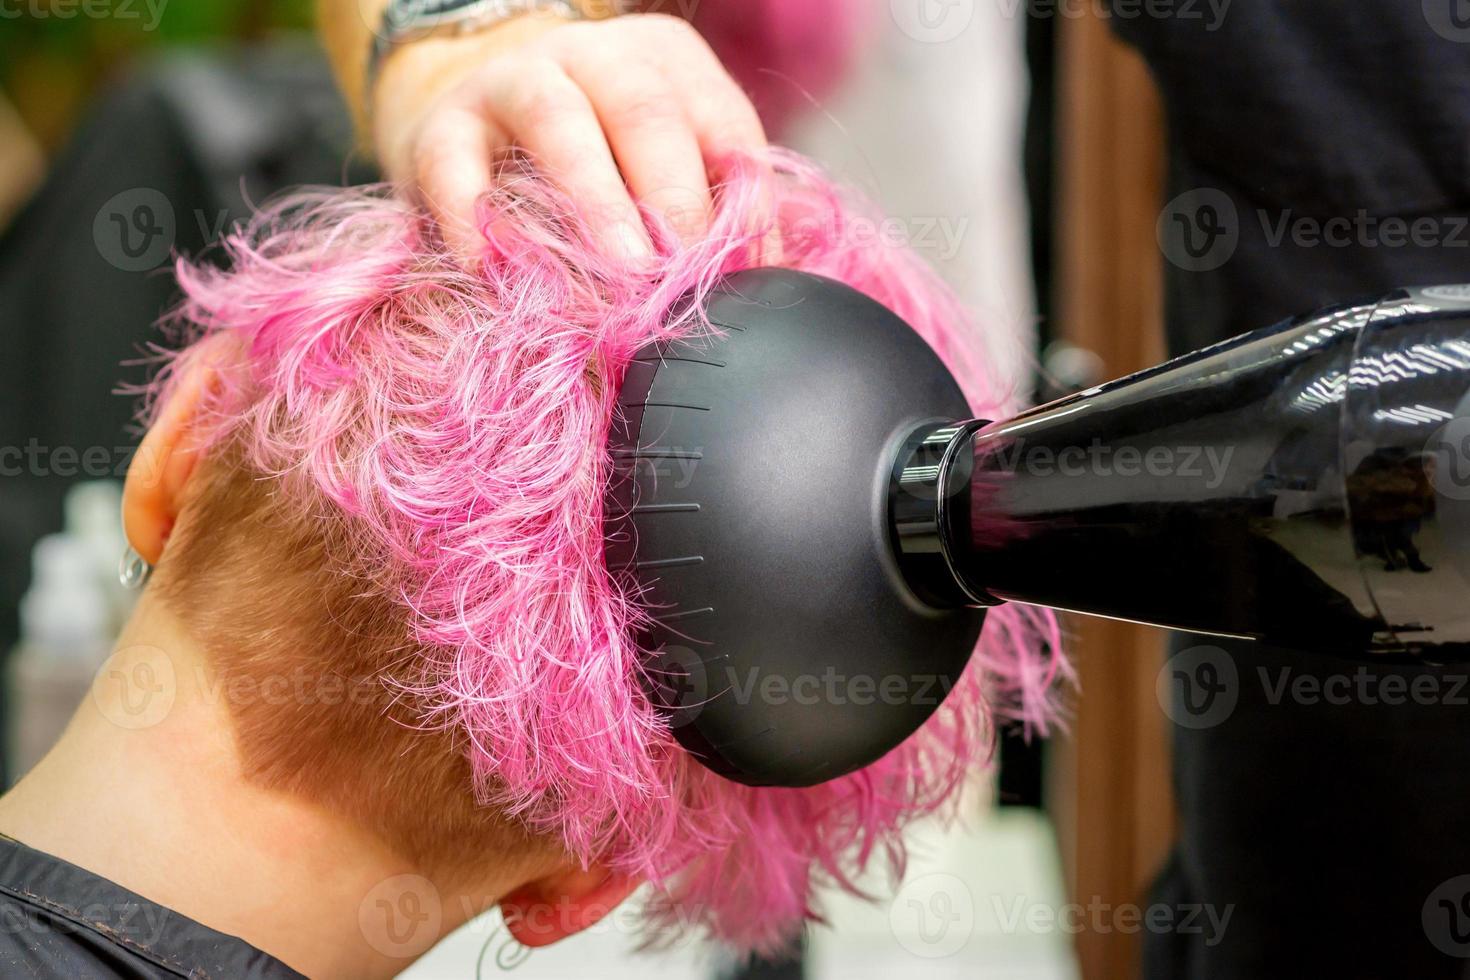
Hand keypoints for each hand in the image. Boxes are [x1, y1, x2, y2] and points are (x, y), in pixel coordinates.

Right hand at [371, 12, 768, 260]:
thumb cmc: (592, 162)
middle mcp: (592, 55)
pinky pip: (456, 168)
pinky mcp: (440, 127)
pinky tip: (501, 275)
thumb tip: (761, 287)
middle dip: (674, 199)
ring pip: (560, 122)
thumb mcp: (660, 169)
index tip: (743, 279)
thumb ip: (710, 212)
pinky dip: (479, 223)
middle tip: (684, 275)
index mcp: (665, 62)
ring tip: (623, 276)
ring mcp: (511, 81)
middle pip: (645, 112)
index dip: (742, 205)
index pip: (723, 124)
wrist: (474, 122)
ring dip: (597, 204)